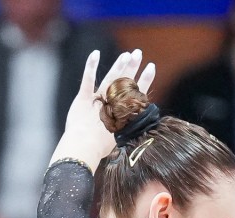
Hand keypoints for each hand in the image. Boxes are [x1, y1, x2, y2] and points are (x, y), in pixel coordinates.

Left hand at [63, 49, 157, 164]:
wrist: (84, 147)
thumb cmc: (99, 148)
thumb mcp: (117, 138)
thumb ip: (122, 127)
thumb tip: (129, 124)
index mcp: (124, 113)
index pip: (137, 93)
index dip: (145, 79)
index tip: (151, 66)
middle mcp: (113, 104)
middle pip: (126, 81)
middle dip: (133, 66)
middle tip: (138, 53)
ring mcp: (99, 99)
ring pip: (111, 78)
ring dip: (119, 65)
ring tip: (126, 54)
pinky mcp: (84, 98)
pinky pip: (88, 79)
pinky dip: (91, 66)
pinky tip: (96, 53)